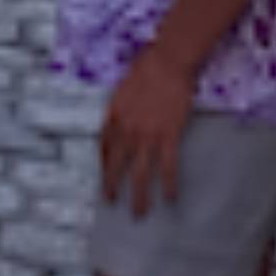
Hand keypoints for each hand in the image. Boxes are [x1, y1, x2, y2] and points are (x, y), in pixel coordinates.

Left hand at [99, 44, 196, 212]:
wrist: (168, 61)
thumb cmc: (146, 68)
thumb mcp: (122, 88)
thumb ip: (118, 109)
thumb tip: (116, 123)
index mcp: (114, 117)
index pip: (104, 146)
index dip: (104, 162)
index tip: (106, 173)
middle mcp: (127, 131)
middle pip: (117, 165)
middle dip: (112, 186)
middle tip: (111, 202)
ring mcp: (148, 136)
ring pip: (141, 173)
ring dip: (139, 196)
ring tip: (139, 214)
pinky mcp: (169, 136)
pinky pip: (168, 167)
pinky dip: (169, 184)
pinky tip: (171, 198)